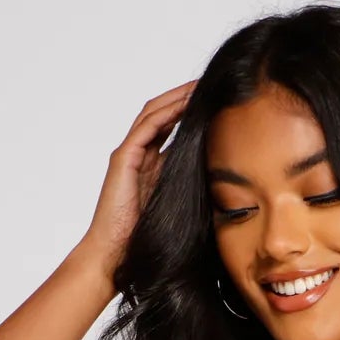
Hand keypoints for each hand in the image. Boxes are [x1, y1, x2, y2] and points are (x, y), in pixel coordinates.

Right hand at [79, 80, 197, 282]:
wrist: (116, 256)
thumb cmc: (146, 239)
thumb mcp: (179, 207)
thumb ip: (192, 187)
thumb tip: (223, 178)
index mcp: (151, 164)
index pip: (171, 127)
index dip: (190, 111)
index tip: (216, 101)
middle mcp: (138, 154)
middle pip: (162, 113)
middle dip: (185, 96)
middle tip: (210, 84)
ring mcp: (128, 154)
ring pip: (153, 113)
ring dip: (177, 97)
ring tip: (200, 85)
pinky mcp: (123, 159)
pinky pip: (146, 127)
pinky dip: (165, 113)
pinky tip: (184, 104)